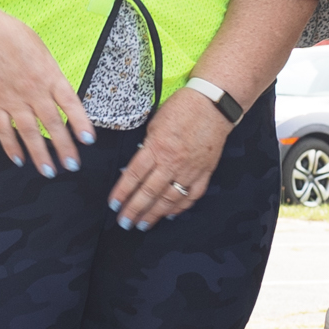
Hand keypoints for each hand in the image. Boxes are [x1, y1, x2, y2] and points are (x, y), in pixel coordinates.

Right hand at [0, 6, 95, 176]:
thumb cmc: (14, 38)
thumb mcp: (43, 52)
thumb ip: (53, 75)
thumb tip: (62, 95)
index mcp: (49, 76)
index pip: (70, 103)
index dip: (80, 123)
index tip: (88, 140)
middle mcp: (34, 92)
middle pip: (51, 124)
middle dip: (63, 146)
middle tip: (72, 165)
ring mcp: (13, 100)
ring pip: (29, 132)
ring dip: (40, 154)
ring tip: (49, 171)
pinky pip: (4, 130)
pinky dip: (11, 146)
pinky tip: (19, 160)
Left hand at [113, 88, 233, 228]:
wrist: (214, 104)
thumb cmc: (183, 108)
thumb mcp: (156, 122)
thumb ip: (148, 146)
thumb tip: (139, 166)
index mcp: (157, 147)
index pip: (134, 175)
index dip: (122, 192)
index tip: (114, 205)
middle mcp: (173, 162)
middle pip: (149, 192)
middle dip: (135, 209)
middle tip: (124, 222)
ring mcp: (191, 169)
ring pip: (170, 198)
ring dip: (155, 213)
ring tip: (143, 224)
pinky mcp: (205, 172)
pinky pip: (192, 195)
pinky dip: (181, 207)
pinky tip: (170, 214)